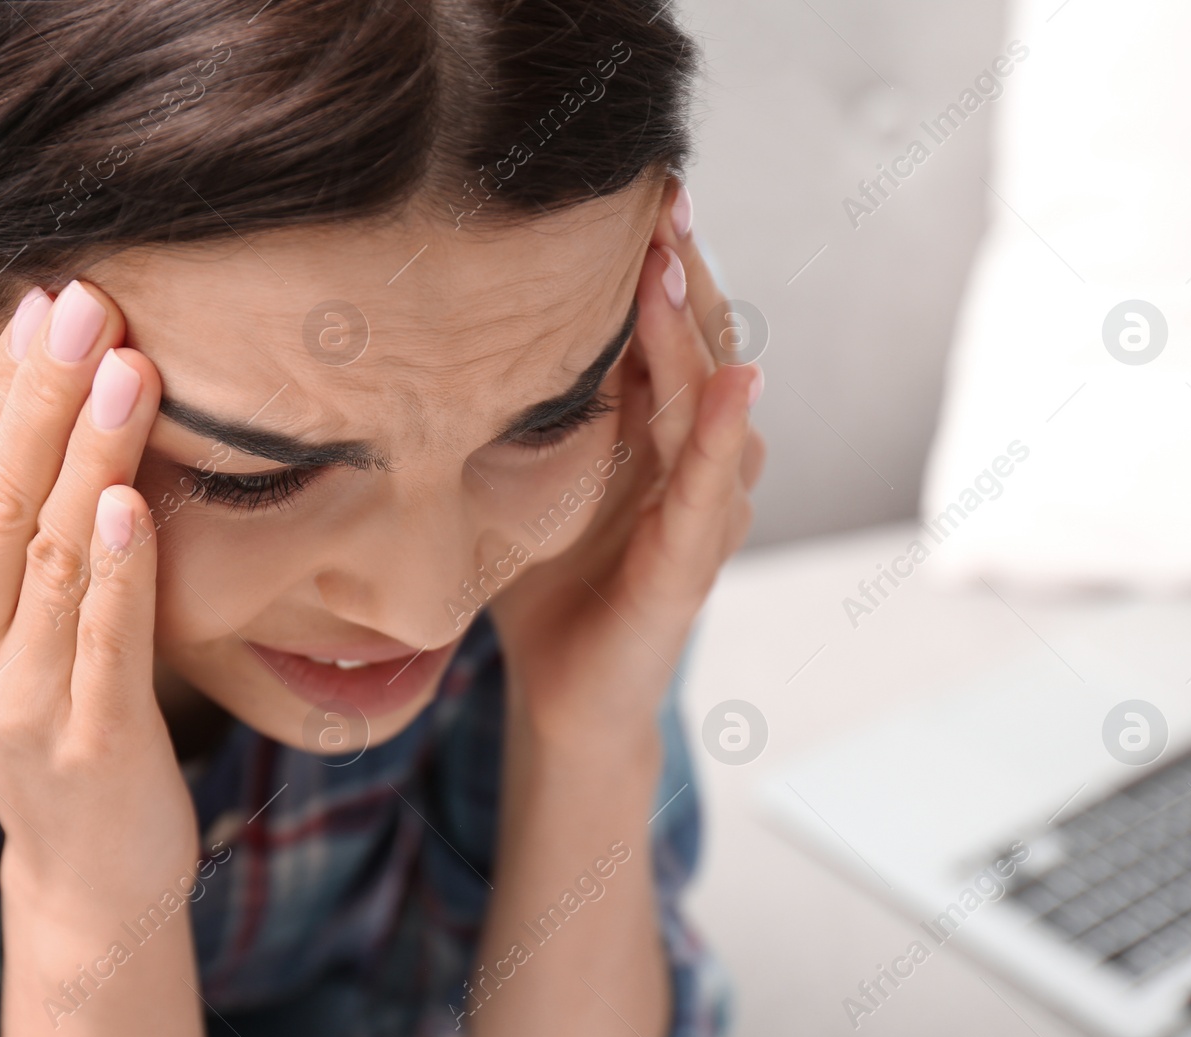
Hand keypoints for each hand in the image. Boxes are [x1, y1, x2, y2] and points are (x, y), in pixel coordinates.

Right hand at [0, 280, 198, 911]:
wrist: (91, 859)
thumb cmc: (55, 702)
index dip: (15, 381)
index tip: (57, 297)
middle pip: (1, 499)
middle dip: (48, 397)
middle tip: (90, 306)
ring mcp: (17, 697)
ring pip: (51, 557)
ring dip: (91, 459)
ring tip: (129, 373)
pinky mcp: (89, 740)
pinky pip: (103, 642)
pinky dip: (116, 573)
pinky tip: (130, 506)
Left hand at [488, 180, 765, 749]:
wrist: (562, 693)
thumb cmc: (546, 581)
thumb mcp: (526, 472)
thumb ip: (527, 405)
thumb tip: (461, 320)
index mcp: (653, 433)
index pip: (670, 330)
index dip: (662, 263)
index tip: (643, 189)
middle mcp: (691, 461)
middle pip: (702, 348)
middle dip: (683, 273)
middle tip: (664, 195)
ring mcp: (701, 512)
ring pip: (711, 408)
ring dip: (693, 337)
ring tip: (670, 267)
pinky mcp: (690, 568)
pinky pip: (709, 494)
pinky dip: (719, 440)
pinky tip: (729, 386)